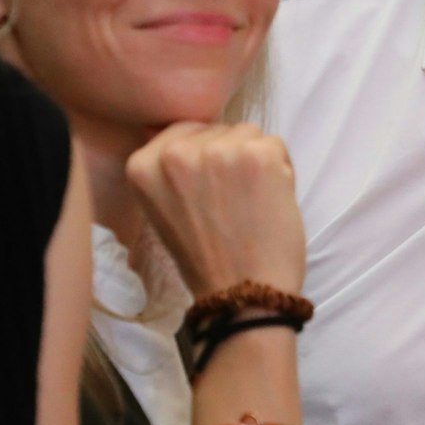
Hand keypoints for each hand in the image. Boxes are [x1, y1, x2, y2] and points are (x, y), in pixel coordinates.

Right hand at [124, 122, 306, 296]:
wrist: (241, 293)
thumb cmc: (206, 257)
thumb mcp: (165, 208)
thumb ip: (169, 170)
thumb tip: (180, 131)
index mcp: (143, 164)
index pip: (184, 131)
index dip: (205, 159)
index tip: (209, 193)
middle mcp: (175, 152)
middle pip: (218, 130)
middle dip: (230, 158)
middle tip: (229, 205)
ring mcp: (218, 151)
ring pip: (248, 133)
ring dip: (256, 162)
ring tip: (248, 204)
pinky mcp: (258, 155)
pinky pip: (275, 145)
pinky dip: (281, 171)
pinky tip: (268, 203)